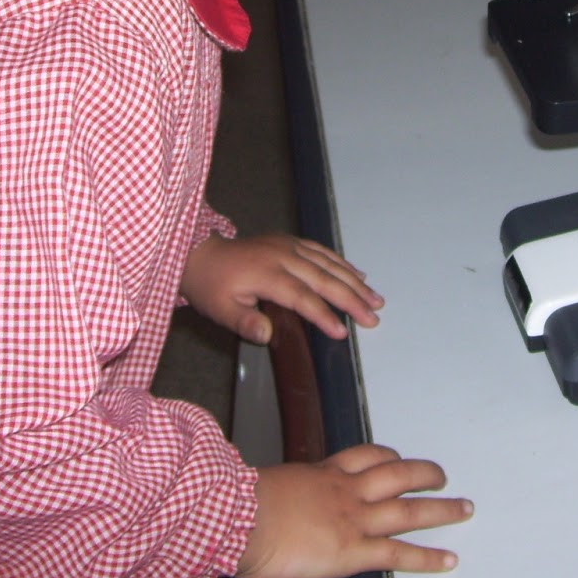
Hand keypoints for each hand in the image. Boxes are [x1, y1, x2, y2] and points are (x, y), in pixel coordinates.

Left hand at [180, 233, 382, 343]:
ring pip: (329, 263)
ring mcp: (288, 246)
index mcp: (266, 274)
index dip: (324, 315)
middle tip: (373, 317)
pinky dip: (342, 263)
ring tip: (375, 299)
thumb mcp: (219, 310)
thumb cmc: (211, 287)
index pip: (302, 297)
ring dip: (354, 282)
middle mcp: (282, 256)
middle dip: (351, 299)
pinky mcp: (290, 242)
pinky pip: (322, 251)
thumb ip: (244, 322)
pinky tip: (358, 275)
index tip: (343, 332)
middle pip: (324, 278)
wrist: (201, 255)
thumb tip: (267, 334)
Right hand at [236, 445, 471, 577]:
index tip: (399, 458)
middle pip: (397, 475)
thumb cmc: (240, 504)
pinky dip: (427, 557)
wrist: (238, 518)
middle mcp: (345, 491)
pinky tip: (448, 560)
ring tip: (463, 508)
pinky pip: (399, 554)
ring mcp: (353, 519)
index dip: (388, 457)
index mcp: (323, 473)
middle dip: (424, 475)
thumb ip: (282, 492)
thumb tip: (272, 500)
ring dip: (441, 510)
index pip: (365, 456)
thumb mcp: (268, 486)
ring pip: (408, 510)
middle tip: (442, 477)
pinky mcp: (353, 551)